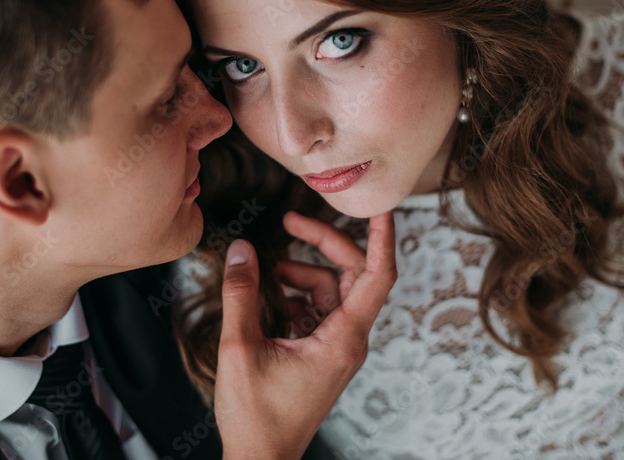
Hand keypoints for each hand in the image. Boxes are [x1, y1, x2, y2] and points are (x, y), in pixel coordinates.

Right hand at [214, 211, 396, 459]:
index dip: (382, 236)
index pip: (378, 275)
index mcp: (343, 339)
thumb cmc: (256, 417)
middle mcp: (349, 340)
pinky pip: (319, 309)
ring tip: (266, 272)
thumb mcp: (241, 349)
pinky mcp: (323, 354)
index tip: (381, 205)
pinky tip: (268, 297)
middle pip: (352, 274)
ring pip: (332, 290)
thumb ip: (242, 295)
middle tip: (290, 222)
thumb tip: (243, 250)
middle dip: (324, 243)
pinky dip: (297, 295)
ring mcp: (337, 348)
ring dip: (303, 273)